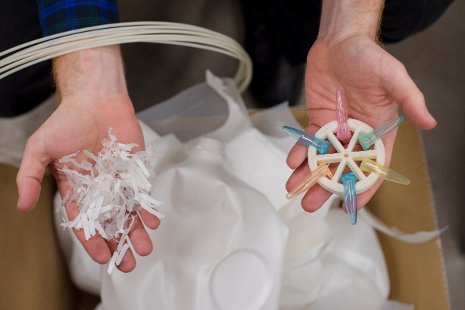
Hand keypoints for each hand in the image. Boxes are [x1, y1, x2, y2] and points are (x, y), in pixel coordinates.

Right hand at [16, 46, 159, 271]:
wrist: (95, 99)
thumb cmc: (66, 122)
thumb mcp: (40, 148)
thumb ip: (30, 177)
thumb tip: (22, 208)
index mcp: (75, 189)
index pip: (84, 221)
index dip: (92, 240)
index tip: (103, 256)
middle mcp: (98, 189)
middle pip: (110, 223)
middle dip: (119, 243)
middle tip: (128, 263)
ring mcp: (118, 181)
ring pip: (129, 212)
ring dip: (137, 231)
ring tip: (146, 249)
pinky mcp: (135, 170)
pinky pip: (143, 193)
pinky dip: (148, 207)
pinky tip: (154, 222)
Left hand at [286, 1, 435, 212]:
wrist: (340, 42)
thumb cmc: (369, 57)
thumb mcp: (393, 76)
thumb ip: (410, 99)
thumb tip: (430, 122)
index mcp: (379, 131)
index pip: (373, 165)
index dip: (363, 186)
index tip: (351, 204)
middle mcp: (357, 135)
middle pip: (342, 168)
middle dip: (326, 187)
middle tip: (311, 204)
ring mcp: (336, 130)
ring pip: (322, 159)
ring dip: (308, 175)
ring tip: (295, 189)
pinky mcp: (318, 120)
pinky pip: (309, 141)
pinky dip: (299, 152)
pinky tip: (291, 162)